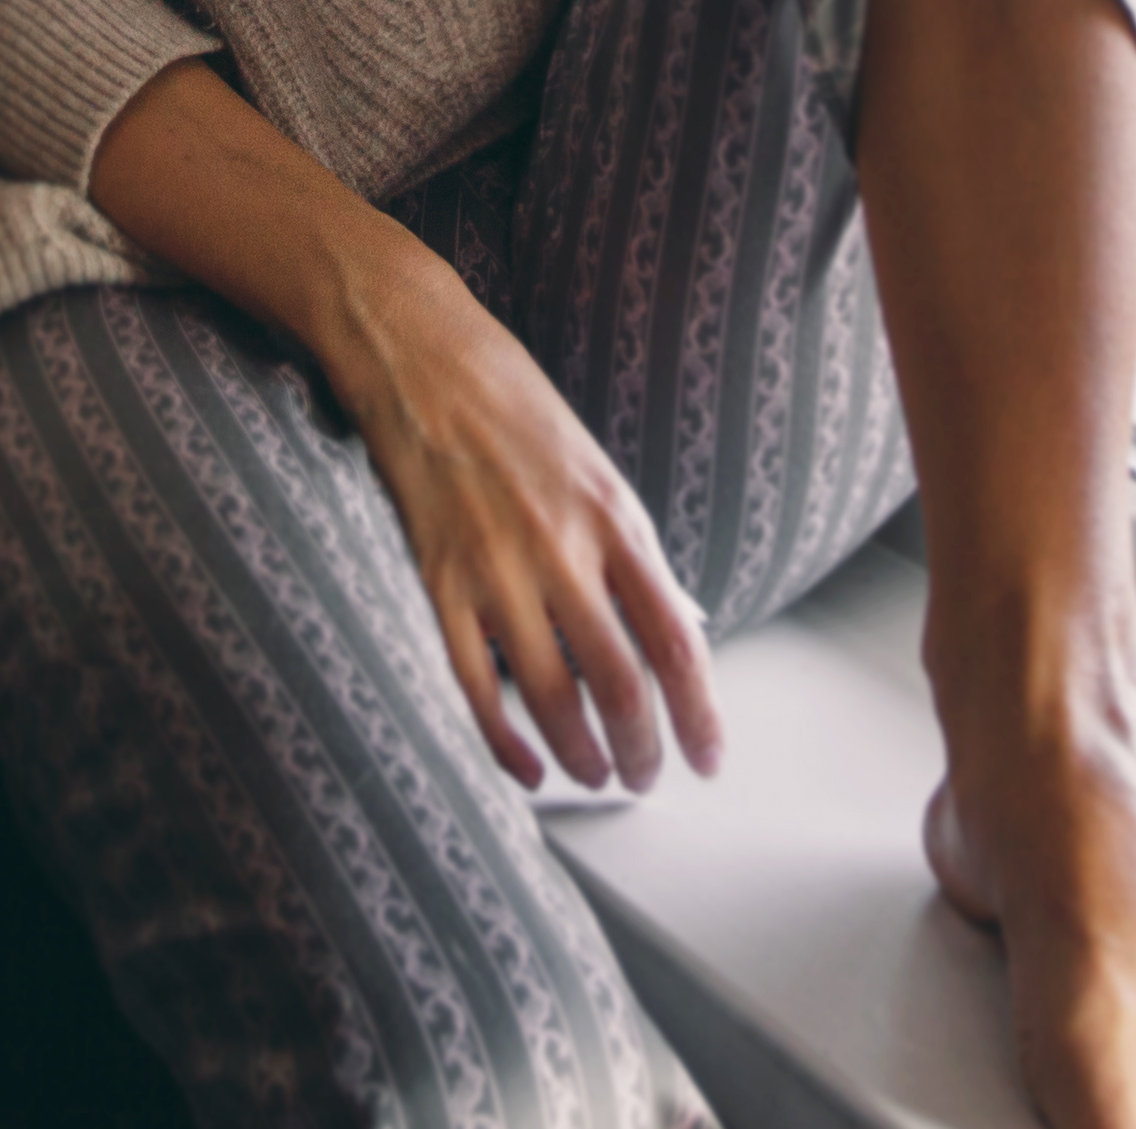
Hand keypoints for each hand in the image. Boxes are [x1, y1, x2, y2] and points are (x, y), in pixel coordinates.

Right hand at [324, 254, 726, 794]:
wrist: (424, 357)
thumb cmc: (519, 412)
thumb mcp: (600, 472)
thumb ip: (632, 553)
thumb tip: (675, 628)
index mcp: (616, 520)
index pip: (675, 641)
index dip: (700, 713)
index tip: (711, 758)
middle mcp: (563, 550)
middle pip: (620, 684)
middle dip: (642, 751)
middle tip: (647, 777)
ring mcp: (496, 569)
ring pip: (551, 698)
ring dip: (582, 757)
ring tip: (595, 778)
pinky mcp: (438, 580)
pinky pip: (475, 685)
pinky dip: (505, 741)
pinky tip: (527, 767)